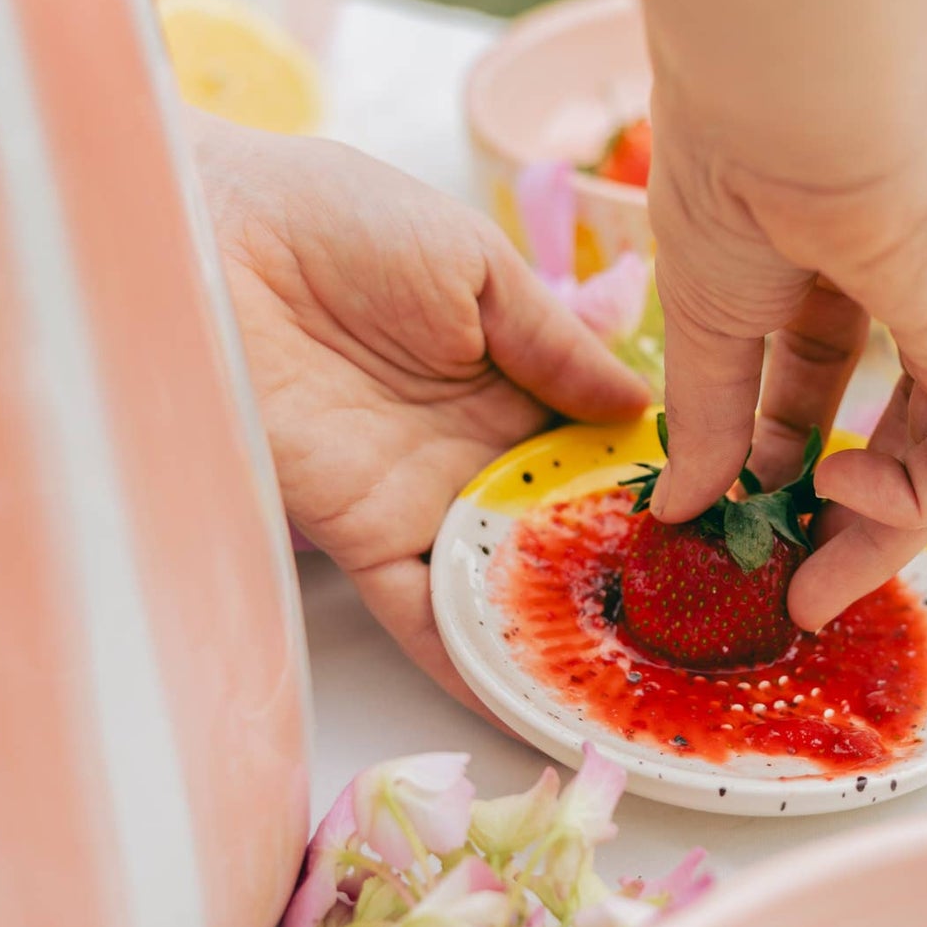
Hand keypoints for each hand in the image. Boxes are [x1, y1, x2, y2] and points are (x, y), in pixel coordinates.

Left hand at [195, 117, 649, 715]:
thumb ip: (556, 342)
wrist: (210, 240)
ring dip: (559, 633)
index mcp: (509, 377)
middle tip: (701, 627)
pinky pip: (424, 614)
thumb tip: (645, 403)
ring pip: (502, 585)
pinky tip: (535, 702)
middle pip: (558, 527)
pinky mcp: (361, 538)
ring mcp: (420, 500)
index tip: (717, 524)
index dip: (649, 484)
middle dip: (620, 574)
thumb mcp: (475, 263)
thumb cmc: (341, 223)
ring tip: (636, 682)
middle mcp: (472, 448)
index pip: (595, 447)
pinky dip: (473, 661)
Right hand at [647, 57, 926, 630]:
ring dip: (879, 531)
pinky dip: (912, 500)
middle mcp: (918, 288)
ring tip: (812, 584)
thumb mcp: (706, 317)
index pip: (822, 379)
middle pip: (893, 432)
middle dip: (840, 516)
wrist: (797, 101)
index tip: (735, 516)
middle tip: (793, 587)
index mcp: (841, 261)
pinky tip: (836, 489)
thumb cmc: (739, 174)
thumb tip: (681, 505)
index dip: (778, 456)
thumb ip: (710, 417)